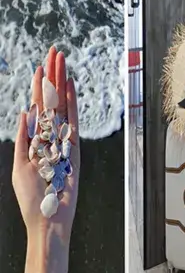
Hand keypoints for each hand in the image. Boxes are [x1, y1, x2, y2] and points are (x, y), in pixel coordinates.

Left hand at [12, 48, 75, 255]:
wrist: (49, 219)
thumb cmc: (33, 199)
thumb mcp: (21, 165)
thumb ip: (24, 139)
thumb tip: (25, 112)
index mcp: (38, 141)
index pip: (40, 107)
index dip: (40, 86)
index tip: (40, 65)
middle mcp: (53, 137)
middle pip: (53, 100)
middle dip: (52, 76)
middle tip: (55, 52)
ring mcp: (65, 141)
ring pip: (62, 105)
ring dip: (61, 82)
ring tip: (60, 60)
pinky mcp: (75, 149)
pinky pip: (73, 121)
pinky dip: (72, 103)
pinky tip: (71, 85)